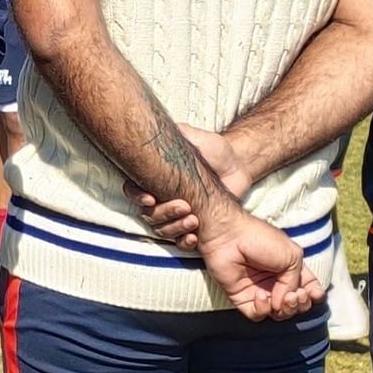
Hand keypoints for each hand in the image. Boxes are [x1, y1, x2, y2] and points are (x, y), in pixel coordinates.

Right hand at [124, 125, 252, 249]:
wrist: (239, 167)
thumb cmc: (216, 150)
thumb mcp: (196, 137)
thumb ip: (176, 134)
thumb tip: (153, 130)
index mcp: (155, 177)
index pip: (133, 189)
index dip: (136, 196)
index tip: (150, 198)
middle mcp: (161, 197)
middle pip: (147, 213)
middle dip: (163, 213)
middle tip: (184, 206)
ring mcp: (176, 214)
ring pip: (161, 229)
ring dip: (174, 227)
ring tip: (194, 220)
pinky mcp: (193, 227)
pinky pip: (180, 242)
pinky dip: (184, 242)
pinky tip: (194, 237)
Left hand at [195, 204, 321, 321]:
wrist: (229, 235)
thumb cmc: (260, 239)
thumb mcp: (292, 256)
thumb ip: (295, 282)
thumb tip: (284, 303)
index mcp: (290, 269)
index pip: (308, 289)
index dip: (314, 295)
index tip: (314, 293)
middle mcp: (276, 282)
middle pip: (296, 305)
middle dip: (301, 304)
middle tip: (298, 294)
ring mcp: (260, 291)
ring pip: (279, 314)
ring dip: (287, 309)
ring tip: (287, 297)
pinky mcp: (242, 297)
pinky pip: (257, 314)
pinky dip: (263, 309)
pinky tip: (261, 295)